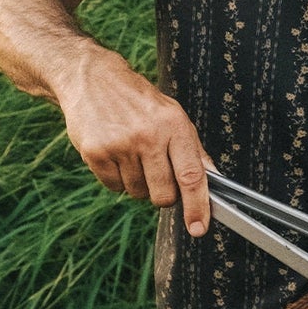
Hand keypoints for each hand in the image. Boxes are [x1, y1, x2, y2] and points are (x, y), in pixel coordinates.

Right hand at [57, 49, 210, 235]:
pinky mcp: (96, 153)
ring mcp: (120, 145)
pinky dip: (117, 179)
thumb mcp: (173, 116)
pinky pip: (114, 187)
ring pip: (137, 193)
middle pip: (163, 194)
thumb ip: (194, 151)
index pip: (191, 176)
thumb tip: (214, 180)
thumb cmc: (139, 101)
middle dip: (164, 196)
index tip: (198, 228)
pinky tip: (116, 154)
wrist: (93, 79)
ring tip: (132, 154)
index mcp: (174, 126)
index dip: (197, 207)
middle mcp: (148, 136)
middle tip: (157, 174)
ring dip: (138, 183)